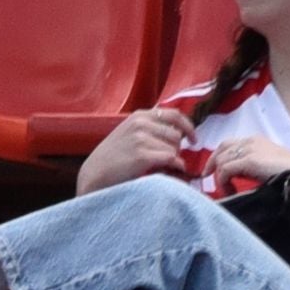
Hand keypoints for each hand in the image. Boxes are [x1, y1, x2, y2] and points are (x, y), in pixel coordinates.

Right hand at [77, 107, 196, 194]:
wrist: (95, 173)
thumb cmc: (113, 157)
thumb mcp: (129, 133)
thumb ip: (150, 128)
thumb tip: (179, 133)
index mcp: (139, 116)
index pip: (174, 115)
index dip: (188, 127)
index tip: (194, 138)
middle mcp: (140, 123)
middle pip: (176, 135)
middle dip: (177, 149)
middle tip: (169, 160)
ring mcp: (141, 138)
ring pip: (174, 148)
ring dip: (173, 159)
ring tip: (160, 166)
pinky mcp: (142, 155)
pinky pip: (172, 159)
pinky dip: (176, 166)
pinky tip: (170, 170)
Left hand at [209, 135, 289, 187]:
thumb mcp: (269, 166)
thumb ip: (254, 166)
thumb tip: (239, 176)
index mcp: (257, 141)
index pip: (230, 144)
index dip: (220, 157)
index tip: (213, 171)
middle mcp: (251, 142)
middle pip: (221, 148)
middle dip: (212, 163)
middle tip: (207, 177)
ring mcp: (249, 150)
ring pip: (221, 160)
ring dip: (220, 178)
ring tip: (228, 191)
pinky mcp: (248, 160)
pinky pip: (225, 170)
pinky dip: (223, 182)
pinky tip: (230, 191)